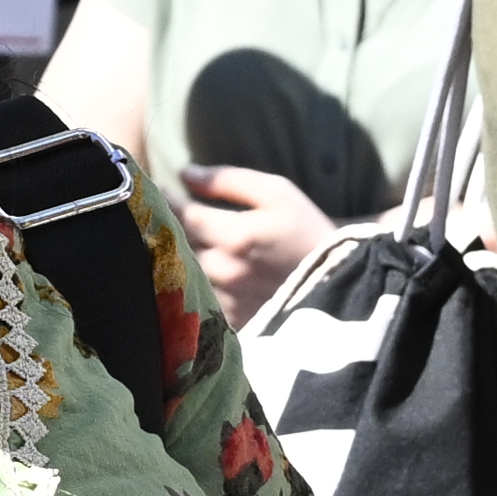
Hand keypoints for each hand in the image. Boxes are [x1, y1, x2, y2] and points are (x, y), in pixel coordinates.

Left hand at [170, 161, 343, 329]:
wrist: (340, 283)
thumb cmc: (308, 231)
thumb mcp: (278, 193)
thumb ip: (229, 181)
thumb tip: (185, 173)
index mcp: (234, 237)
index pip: (181, 215)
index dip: (164, 200)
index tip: (156, 189)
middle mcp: (224, 272)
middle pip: (177, 246)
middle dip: (168, 228)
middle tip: (160, 214)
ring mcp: (226, 301)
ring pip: (184, 273)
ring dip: (179, 257)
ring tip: (179, 242)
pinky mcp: (231, 322)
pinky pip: (200, 297)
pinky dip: (195, 283)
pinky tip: (200, 272)